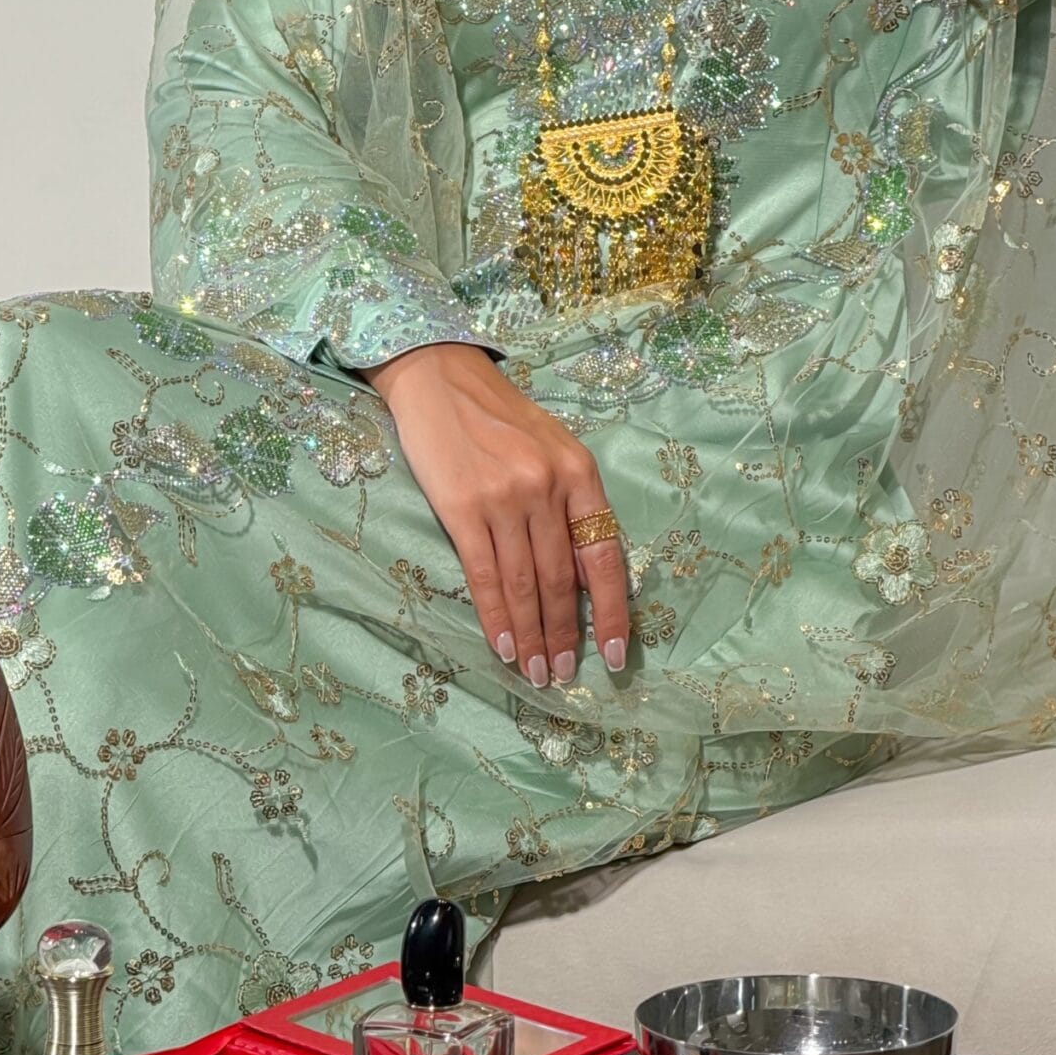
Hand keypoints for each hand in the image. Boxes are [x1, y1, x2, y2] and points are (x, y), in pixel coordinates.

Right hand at [361, 341, 629, 687]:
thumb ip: (571, 504)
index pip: (605, 557)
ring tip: (536, 672)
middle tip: (563, 675)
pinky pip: (484, 575)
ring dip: (532, 636)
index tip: (614, 656)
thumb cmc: (500, 417)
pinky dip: (495, 616)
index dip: (612, 612)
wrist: (441, 378)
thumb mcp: (552, 448)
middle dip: (564, 634)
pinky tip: (503, 645)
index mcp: (580, 472)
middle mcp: (547, 486)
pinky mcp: (462, 507)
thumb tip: (584, 577)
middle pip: (561, 579)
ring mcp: (504, 497)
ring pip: (524, 585)